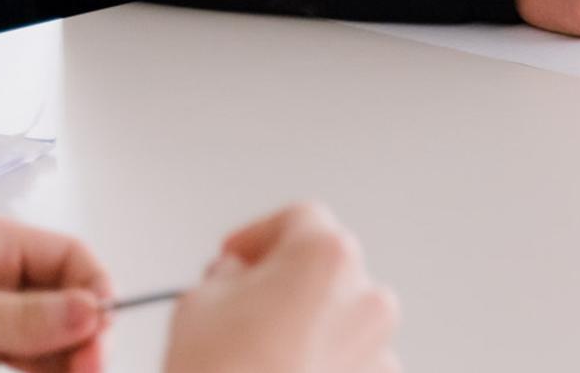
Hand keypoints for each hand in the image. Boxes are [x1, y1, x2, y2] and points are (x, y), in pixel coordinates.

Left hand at [0, 213, 111, 372]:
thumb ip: (22, 317)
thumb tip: (92, 311)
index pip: (68, 258)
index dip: (93, 291)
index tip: (100, 334)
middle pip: (65, 301)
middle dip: (83, 334)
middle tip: (88, 371)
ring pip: (49, 338)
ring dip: (65, 360)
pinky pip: (23, 362)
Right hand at [165, 203, 398, 372]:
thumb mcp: (199, 300)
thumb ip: (228, 273)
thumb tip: (239, 278)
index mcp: (326, 256)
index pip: (298, 220)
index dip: (258, 236)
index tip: (236, 256)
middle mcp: (366, 297)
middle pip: (326, 267)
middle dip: (286, 279)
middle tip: (243, 300)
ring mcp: (379, 349)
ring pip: (342, 317)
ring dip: (310, 323)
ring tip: (263, 350)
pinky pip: (352, 363)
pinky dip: (325, 364)